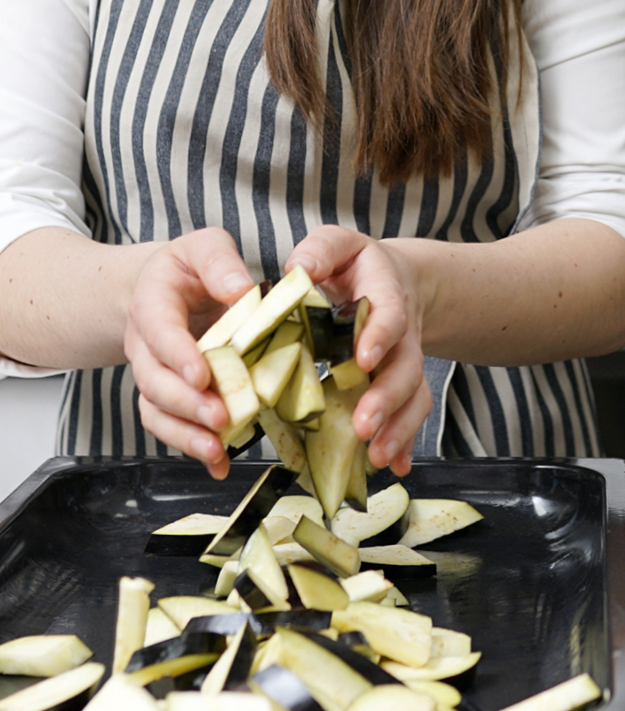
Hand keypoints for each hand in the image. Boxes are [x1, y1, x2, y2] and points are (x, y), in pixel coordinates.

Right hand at [124, 228, 254, 478]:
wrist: (161, 288)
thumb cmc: (188, 269)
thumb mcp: (204, 246)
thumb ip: (220, 261)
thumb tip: (241, 291)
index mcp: (153, 303)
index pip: (159, 330)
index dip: (177, 354)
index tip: (202, 374)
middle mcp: (145, 344)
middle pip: (153, 380)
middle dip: (185, 403)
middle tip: (220, 416)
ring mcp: (153, 374)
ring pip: (155, 410)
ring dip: (184, 434)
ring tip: (217, 448)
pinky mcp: (167, 397)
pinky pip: (168, 426)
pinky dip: (191, 448)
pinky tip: (219, 463)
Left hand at [287, 227, 431, 474]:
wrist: (395, 278)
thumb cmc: (354, 264)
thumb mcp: (338, 245)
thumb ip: (320, 251)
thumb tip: (296, 270)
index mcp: (385, 293)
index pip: (390, 314)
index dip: (380, 336)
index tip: (363, 359)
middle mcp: (403, 331)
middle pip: (406, 366)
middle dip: (386, 399)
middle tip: (363, 426)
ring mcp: (404, 361)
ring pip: (413, 395)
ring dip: (397, 428)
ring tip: (374, 456)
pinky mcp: (400, 385)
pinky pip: (410, 414)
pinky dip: (403, 442)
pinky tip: (393, 466)